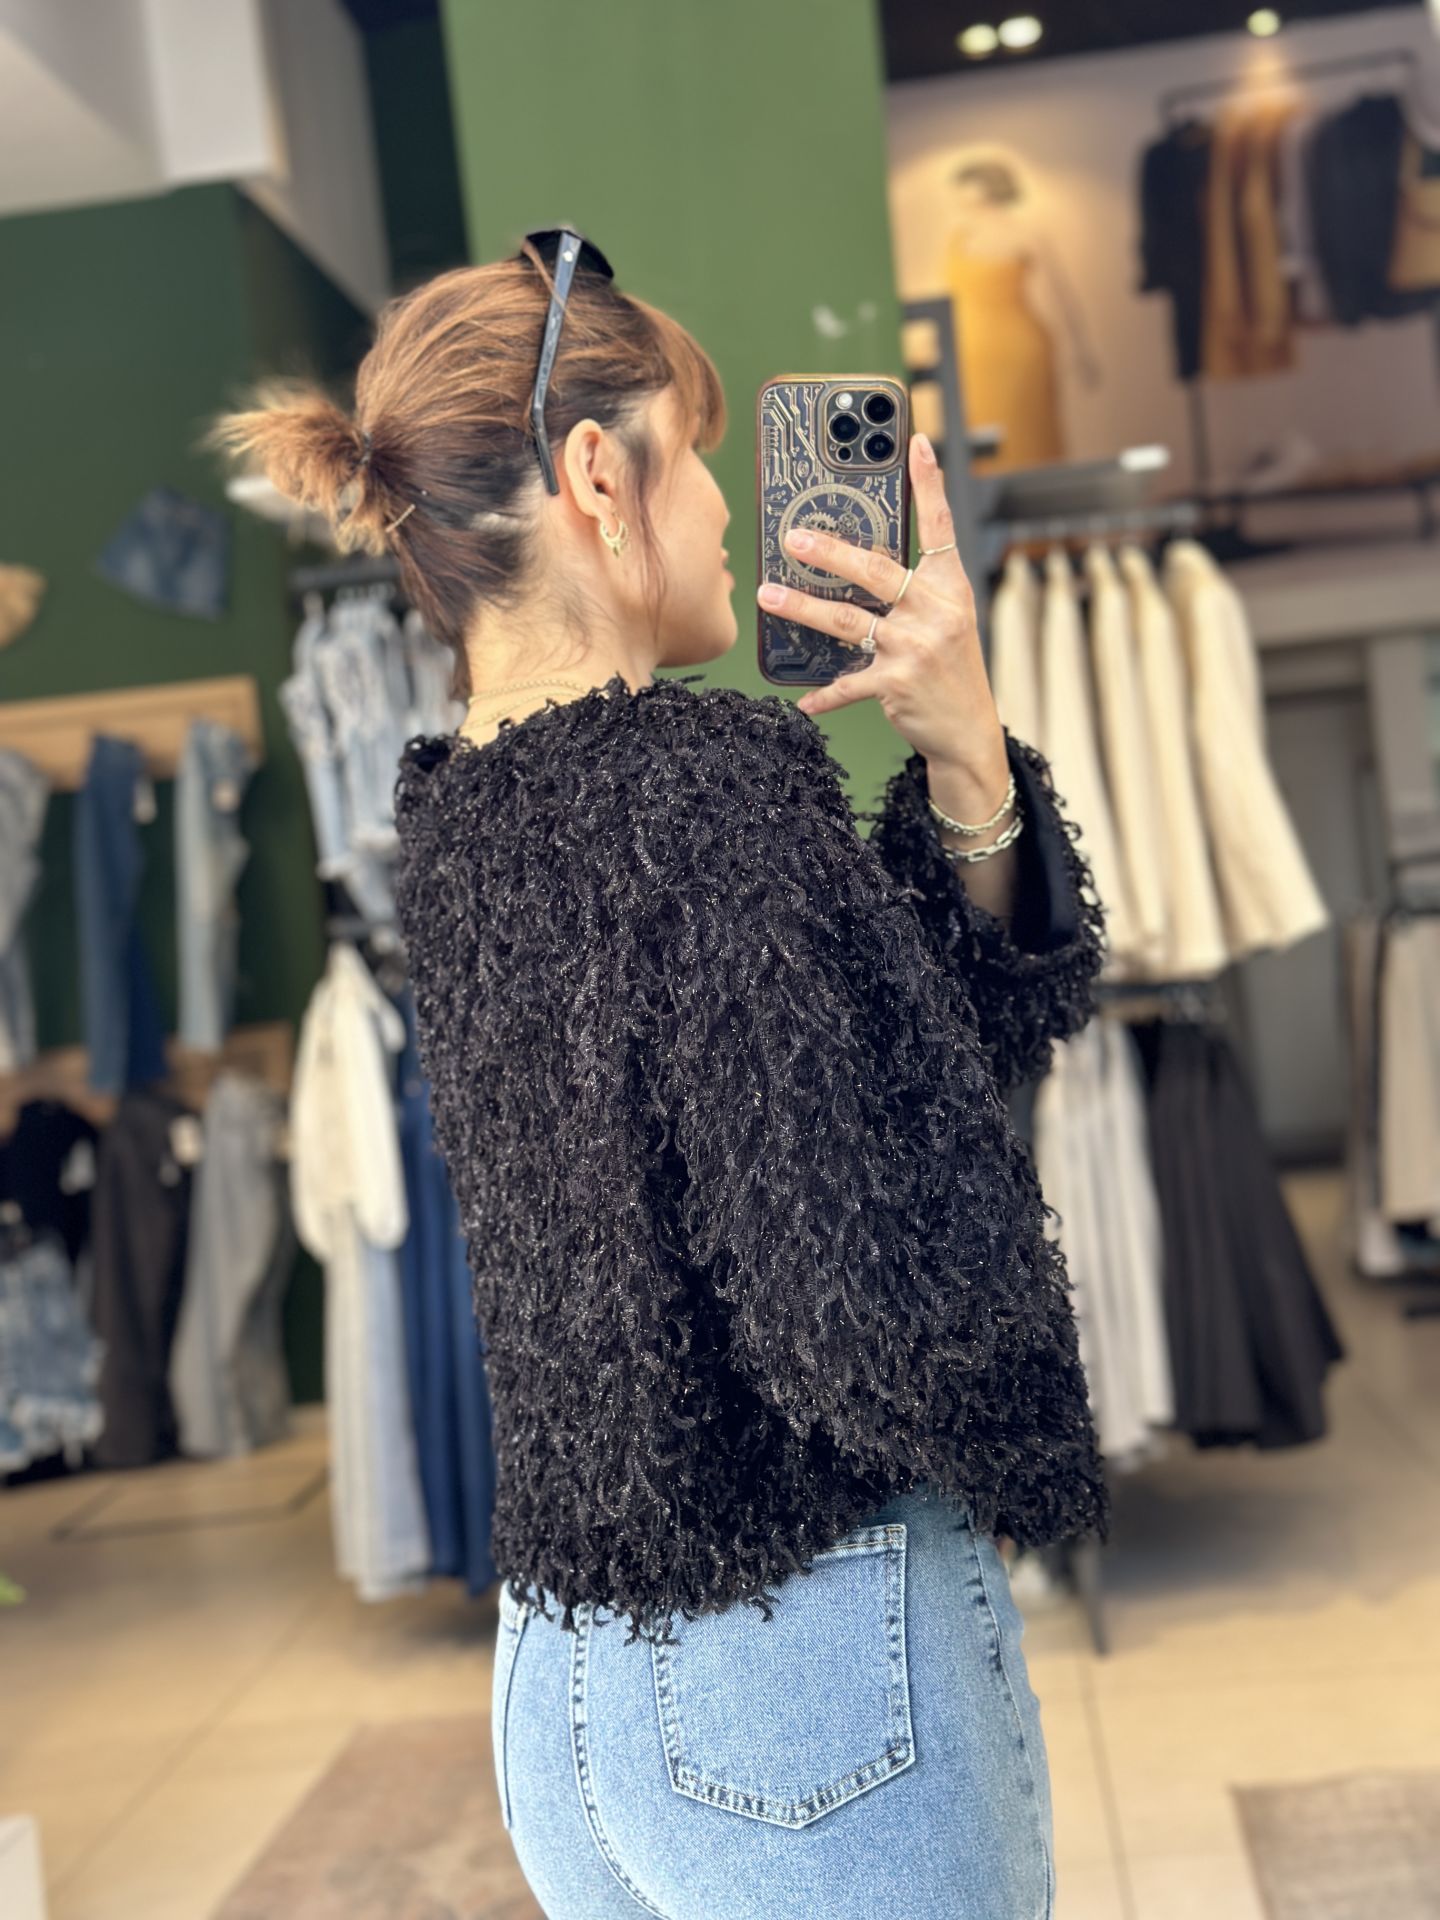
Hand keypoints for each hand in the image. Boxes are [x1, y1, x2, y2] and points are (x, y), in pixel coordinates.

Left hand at [757, 432, 1006, 788]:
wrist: (969, 730)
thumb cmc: (949, 670)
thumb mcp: (946, 620)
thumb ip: (913, 591)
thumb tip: (855, 563)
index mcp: (950, 587)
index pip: (940, 527)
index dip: (929, 484)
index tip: (915, 443)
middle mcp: (936, 611)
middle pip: (876, 570)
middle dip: (830, 552)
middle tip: (792, 537)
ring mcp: (915, 647)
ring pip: (847, 620)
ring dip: (802, 608)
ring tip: (767, 596)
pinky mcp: (896, 684)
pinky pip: (848, 682)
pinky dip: (825, 693)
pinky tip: (804, 697)